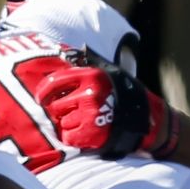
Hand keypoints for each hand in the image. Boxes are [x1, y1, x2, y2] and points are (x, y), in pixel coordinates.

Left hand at [36, 48, 175, 157]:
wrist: (148, 118)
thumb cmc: (125, 92)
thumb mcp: (109, 70)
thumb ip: (86, 61)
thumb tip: (64, 49)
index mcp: (90, 75)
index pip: (54, 81)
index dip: (43, 92)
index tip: (41, 98)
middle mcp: (89, 93)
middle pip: (56, 105)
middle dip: (62, 111)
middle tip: (75, 112)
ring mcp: (91, 113)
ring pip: (63, 123)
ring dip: (70, 125)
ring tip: (85, 122)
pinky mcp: (93, 133)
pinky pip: (69, 138)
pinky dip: (75, 139)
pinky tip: (86, 134)